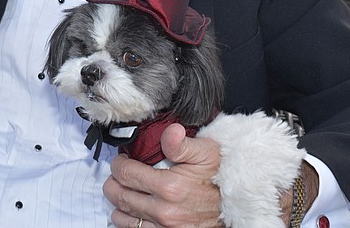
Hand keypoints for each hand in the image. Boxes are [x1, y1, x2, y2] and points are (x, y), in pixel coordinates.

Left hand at [104, 123, 224, 226]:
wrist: (235, 202)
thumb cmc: (218, 175)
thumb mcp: (205, 152)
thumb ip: (181, 143)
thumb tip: (170, 131)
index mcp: (169, 187)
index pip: (125, 173)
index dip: (119, 163)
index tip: (122, 160)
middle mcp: (164, 211)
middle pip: (119, 195)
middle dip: (113, 181)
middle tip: (117, 174)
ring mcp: (165, 227)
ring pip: (123, 216)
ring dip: (118, 203)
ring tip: (124, 191)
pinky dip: (128, 220)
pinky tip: (132, 211)